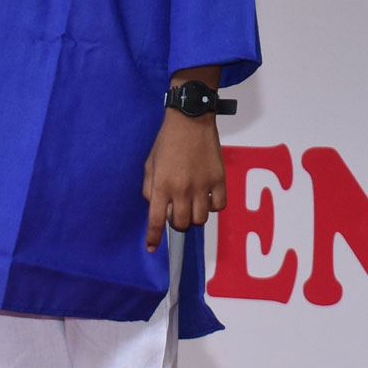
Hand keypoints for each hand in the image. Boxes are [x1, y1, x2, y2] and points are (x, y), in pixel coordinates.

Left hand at [144, 97, 226, 249]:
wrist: (191, 119)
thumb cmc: (167, 140)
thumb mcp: (150, 163)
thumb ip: (149, 188)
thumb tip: (155, 207)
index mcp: (162, 185)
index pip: (155, 220)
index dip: (153, 237)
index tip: (152, 248)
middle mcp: (182, 189)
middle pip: (180, 224)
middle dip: (176, 222)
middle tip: (176, 210)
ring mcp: (202, 185)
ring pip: (200, 219)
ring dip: (194, 215)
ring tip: (192, 202)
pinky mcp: (219, 179)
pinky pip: (218, 206)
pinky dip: (212, 206)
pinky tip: (207, 195)